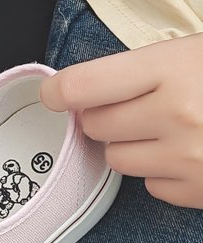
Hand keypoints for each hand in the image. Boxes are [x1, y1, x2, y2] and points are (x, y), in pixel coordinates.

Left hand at [41, 33, 202, 208]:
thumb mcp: (194, 51)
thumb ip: (139, 70)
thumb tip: (74, 93)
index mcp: (171, 68)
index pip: (82, 87)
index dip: (59, 92)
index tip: (54, 96)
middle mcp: (175, 115)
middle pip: (94, 125)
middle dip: (105, 115)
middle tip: (136, 104)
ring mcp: (189, 158)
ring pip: (117, 158)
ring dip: (132, 144)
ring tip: (169, 127)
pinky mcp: (201, 191)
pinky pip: (151, 186)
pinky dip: (163, 173)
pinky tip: (192, 153)